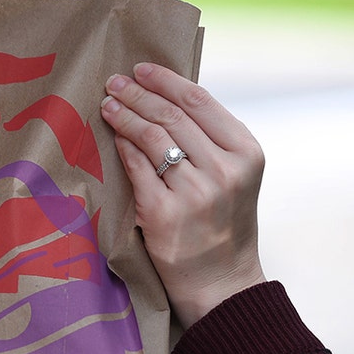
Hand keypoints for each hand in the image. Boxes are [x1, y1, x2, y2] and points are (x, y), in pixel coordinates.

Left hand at [100, 62, 266, 326]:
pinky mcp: (165, 214)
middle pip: (171, 116)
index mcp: (246, 152)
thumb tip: (167, 98)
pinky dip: (122, 148)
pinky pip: (137, 169)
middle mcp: (224, 170)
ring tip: (108, 104)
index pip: (200, 101)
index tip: (141, 68)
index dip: (166, 80)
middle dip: (138, 94)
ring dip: (124, 115)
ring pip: (151, 138)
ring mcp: (195, 193)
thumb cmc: (223, 226)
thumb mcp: (235, 177)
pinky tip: (112, 137)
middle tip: (114, 82)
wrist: (222, 284)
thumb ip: (211, 142)